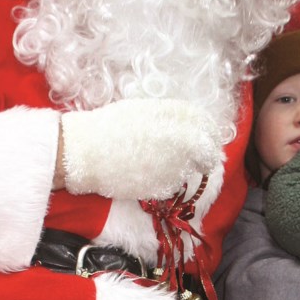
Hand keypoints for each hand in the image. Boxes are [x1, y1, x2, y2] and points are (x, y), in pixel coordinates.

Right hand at [59, 98, 221, 198]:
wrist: (88, 153)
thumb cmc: (115, 124)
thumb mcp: (149, 109)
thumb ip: (179, 115)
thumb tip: (198, 124)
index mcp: (184, 125)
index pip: (211, 131)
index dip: (209, 133)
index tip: (204, 135)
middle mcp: (185, 150)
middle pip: (209, 155)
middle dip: (204, 155)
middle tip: (191, 152)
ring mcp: (175, 171)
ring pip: (191, 170)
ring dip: (184, 165)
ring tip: (158, 156)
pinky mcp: (163, 190)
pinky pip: (173, 183)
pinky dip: (167, 177)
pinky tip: (147, 168)